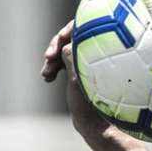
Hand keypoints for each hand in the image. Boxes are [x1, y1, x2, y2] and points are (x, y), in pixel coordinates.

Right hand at [41, 20, 102, 134]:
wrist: (98, 124)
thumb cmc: (92, 102)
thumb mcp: (79, 78)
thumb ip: (72, 57)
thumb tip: (66, 44)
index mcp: (105, 48)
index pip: (85, 26)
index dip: (68, 31)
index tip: (59, 44)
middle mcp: (101, 50)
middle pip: (73, 36)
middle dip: (56, 47)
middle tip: (47, 58)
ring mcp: (92, 58)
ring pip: (67, 49)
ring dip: (53, 59)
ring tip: (45, 74)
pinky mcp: (84, 67)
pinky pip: (65, 59)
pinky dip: (55, 66)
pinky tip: (47, 77)